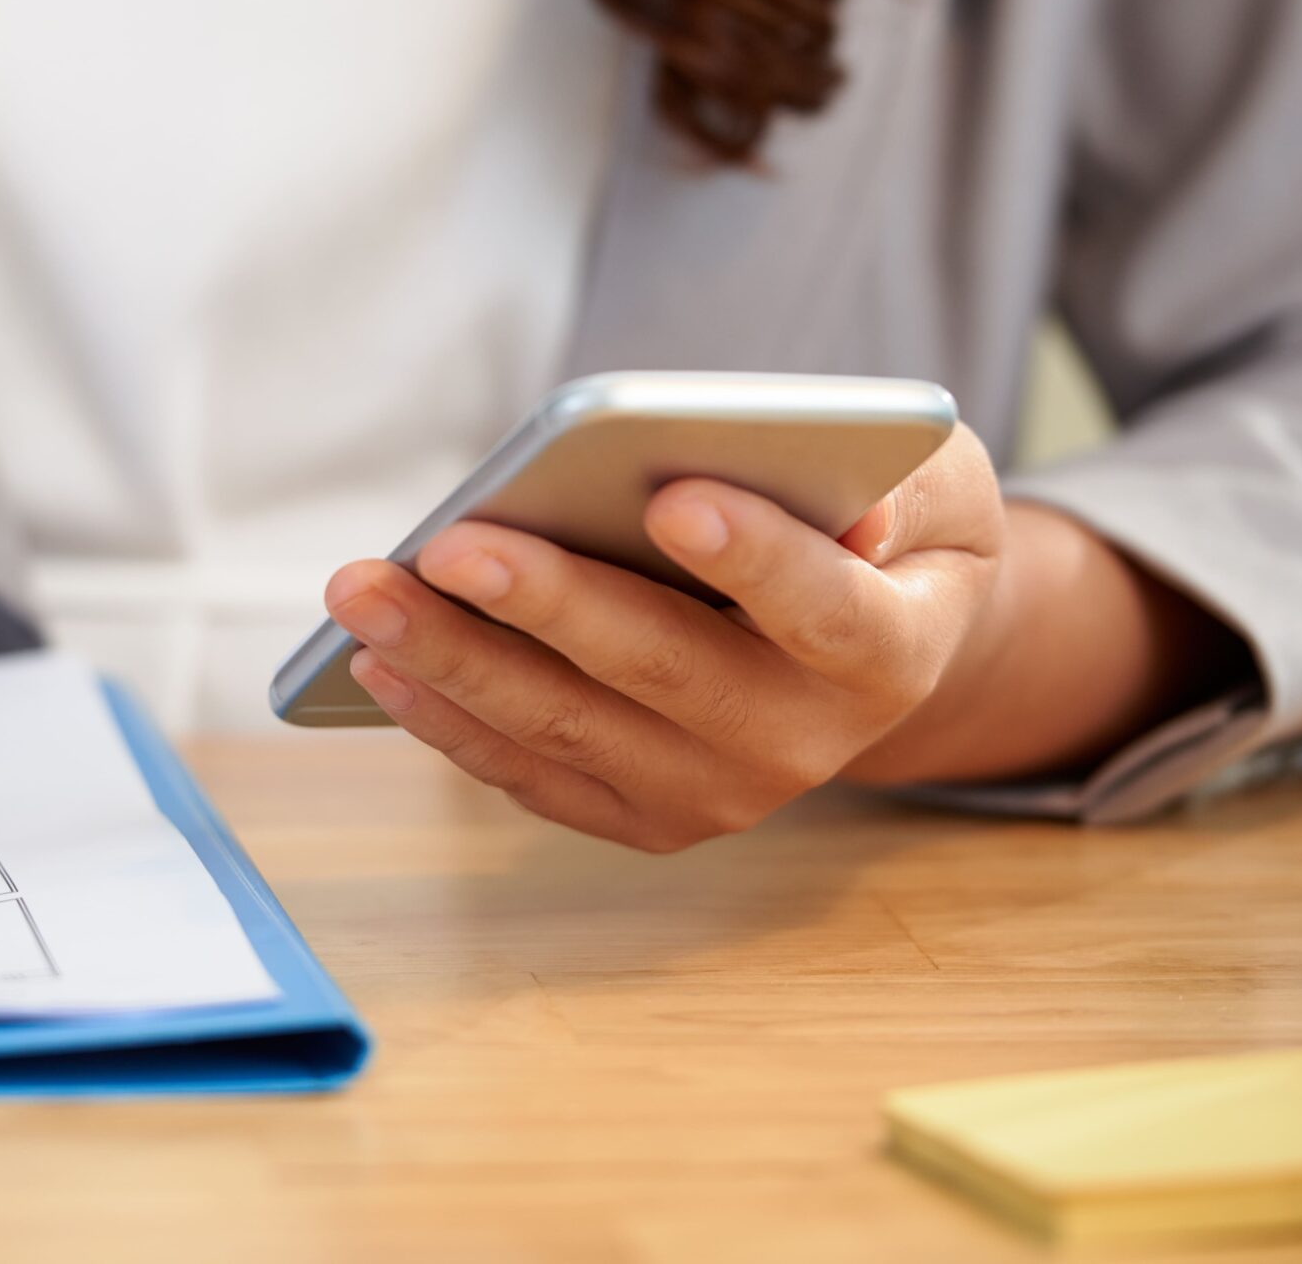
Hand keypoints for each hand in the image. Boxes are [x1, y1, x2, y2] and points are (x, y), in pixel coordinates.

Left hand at [325, 427, 1006, 850]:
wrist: (867, 644)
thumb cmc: (884, 532)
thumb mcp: (935, 486)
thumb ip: (906, 484)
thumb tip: (857, 500)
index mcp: (884, 652)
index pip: (822, 608)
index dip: (754, 557)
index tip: (674, 498)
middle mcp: (800, 743)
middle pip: (662, 672)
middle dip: (546, 604)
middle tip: (451, 544)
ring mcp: (713, 793)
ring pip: (570, 730)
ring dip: (456, 662)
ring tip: (366, 594)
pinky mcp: (640, 817)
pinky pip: (530, 774)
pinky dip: (449, 720)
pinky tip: (379, 661)